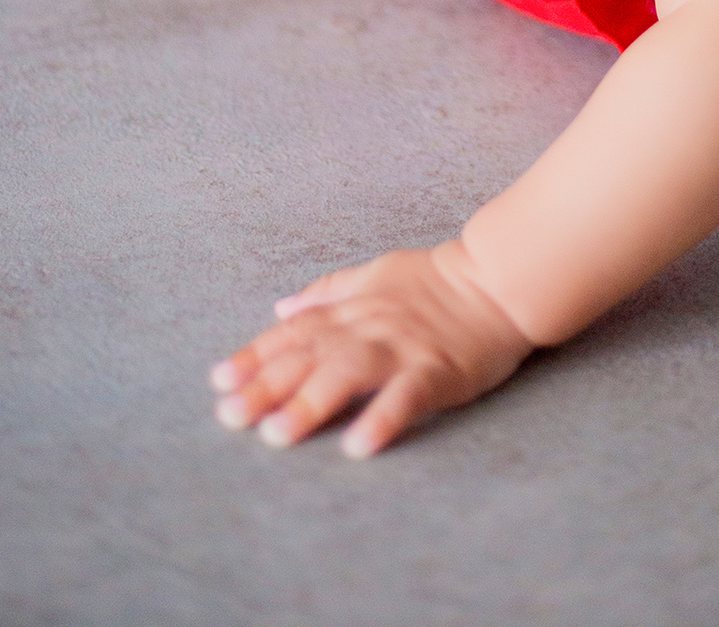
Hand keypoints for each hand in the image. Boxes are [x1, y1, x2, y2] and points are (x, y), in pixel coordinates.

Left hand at [209, 242, 533, 456]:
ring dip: (309, 404)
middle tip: (230, 418)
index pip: (293, 333)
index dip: (255, 357)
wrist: (498, 279)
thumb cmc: (436, 279)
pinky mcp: (436, 370)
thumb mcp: (375, 273)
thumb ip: (329, 292)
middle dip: (267, 387)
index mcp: (352, 309)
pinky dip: (381, 419)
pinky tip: (358, 446)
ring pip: (346, 375)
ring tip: (276, 436)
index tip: (220, 382)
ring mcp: (401, 349)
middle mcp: (367, 328)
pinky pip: (405, 396)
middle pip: (309, 356)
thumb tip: (282, 307)